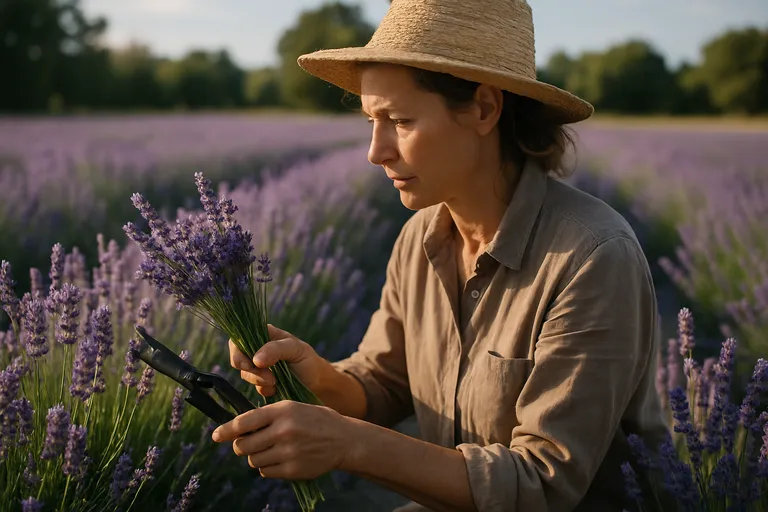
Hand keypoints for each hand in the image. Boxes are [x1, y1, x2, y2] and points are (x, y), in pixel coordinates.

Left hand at [211, 400, 355, 479]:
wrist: (344, 440)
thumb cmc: (315, 420)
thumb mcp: (293, 407)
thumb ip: (268, 416)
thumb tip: (238, 429)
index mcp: (283, 411)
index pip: (244, 421)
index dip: (226, 429)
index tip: (216, 435)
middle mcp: (283, 431)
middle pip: (244, 445)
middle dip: (242, 446)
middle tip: (249, 443)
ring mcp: (287, 452)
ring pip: (253, 460)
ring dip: (256, 456)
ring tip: (271, 449)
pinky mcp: (292, 470)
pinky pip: (265, 471)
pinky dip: (268, 467)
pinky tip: (281, 459)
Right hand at [229, 324, 324, 396]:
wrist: (319, 384)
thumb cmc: (309, 361)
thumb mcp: (296, 349)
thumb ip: (276, 349)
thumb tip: (255, 360)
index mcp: (264, 335)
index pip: (239, 337)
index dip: (237, 351)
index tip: (249, 364)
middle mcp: (258, 350)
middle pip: (238, 359)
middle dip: (251, 371)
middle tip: (269, 378)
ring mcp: (259, 368)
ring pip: (246, 375)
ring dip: (260, 381)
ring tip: (277, 382)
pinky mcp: (262, 384)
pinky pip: (255, 388)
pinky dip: (266, 390)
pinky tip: (278, 388)